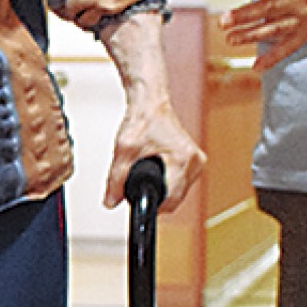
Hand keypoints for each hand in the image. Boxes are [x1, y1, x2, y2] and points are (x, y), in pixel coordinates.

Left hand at [103, 99, 204, 214]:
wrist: (150, 102)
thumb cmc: (143, 118)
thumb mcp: (124, 150)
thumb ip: (115, 178)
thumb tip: (110, 201)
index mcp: (184, 159)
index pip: (171, 199)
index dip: (151, 204)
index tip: (138, 203)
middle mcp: (195, 161)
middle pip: (174, 198)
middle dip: (154, 195)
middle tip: (137, 182)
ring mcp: (196, 162)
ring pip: (177, 192)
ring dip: (161, 188)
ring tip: (145, 172)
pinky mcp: (192, 161)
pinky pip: (179, 182)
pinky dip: (165, 181)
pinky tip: (155, 170)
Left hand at [221, 0, 306, 69]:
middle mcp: (303, 0)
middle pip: (269, 8)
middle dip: (245, 15)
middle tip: (224, 20)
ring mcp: (305, 18)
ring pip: (274, 29)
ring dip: (251, 35)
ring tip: (231, 38)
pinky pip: (289, 47)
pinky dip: (273, 58)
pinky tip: (256, 66)